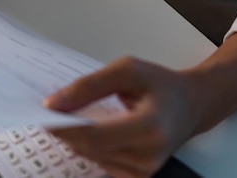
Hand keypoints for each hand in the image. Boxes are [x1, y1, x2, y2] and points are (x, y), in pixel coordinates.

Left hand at [43, 33, 236, 177]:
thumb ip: (90, 85)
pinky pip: (101, 162)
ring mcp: (144, 171)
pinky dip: (89, 146)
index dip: (66, 127)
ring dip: (75, 137)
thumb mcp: (128, 69)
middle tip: (51, 110)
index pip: (96, 135)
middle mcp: (149, 155)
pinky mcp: (138, 176)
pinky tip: (88, 129)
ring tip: (69, 115)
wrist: (191, 105)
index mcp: (152, 126)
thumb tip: (54, 103)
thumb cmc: (161, 84)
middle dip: (65, 130)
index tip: (45, 112)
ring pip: (92, 157)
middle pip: (90, 148)